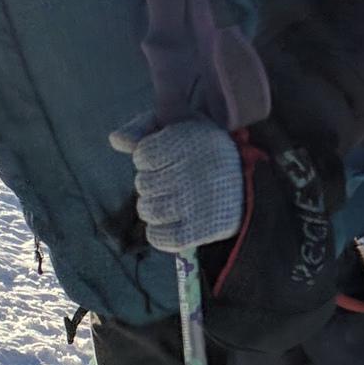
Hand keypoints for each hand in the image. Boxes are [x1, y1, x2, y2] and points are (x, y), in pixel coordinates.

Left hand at [111, 115, 244, 253]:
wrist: (248, 187)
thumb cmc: (203, 152)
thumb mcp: (179, 127)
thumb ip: (144, 127)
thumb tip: (116, 140)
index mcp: (195, 139)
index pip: (142, 155)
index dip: (149, 158)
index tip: (170, 158)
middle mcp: (199, 168)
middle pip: (143, 183)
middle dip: (153, 183)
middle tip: (174, 182)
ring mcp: (201, 201)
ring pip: (148, 209)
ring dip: (153, 208)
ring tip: (172, 202)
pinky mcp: (205, 229)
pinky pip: (161, 237)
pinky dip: (159, 233)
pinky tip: (171, 223)